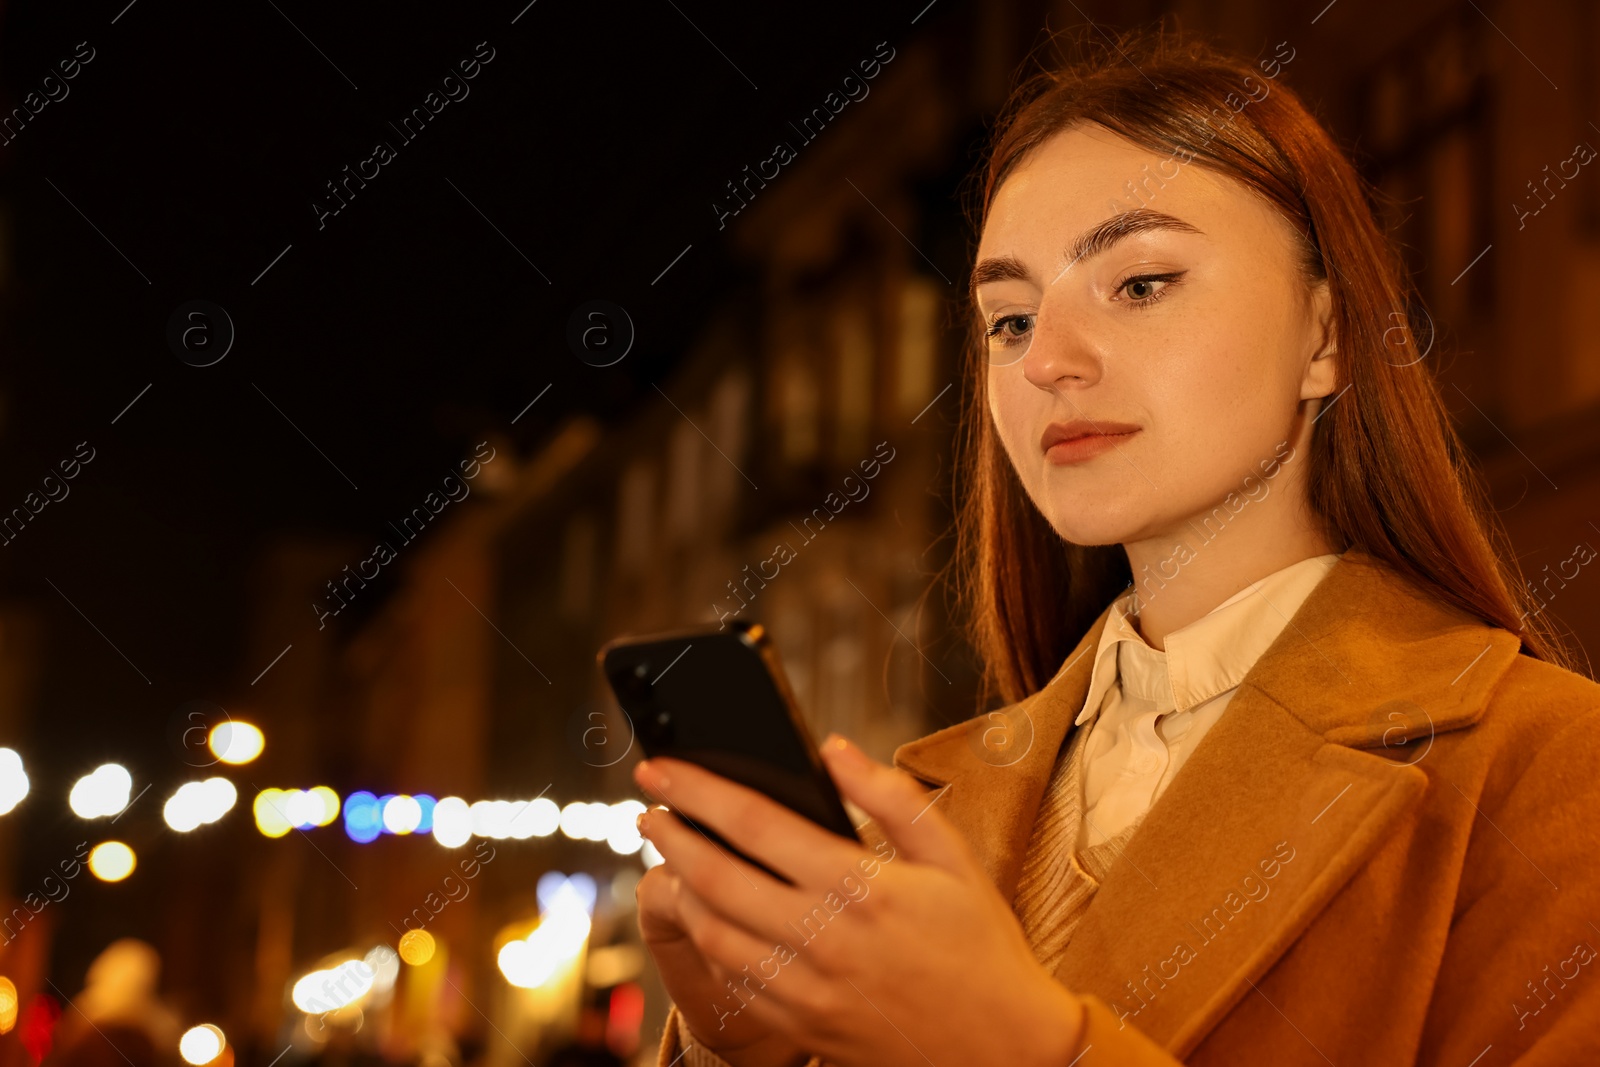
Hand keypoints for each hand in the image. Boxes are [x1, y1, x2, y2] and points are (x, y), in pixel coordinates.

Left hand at [634, 734, 1085, 1066]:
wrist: (1003, 1048)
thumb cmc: (980, 945)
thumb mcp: (952, 857)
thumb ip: (890, 797)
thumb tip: (832, 751)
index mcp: (860, 887)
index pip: (754, 824)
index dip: (698, 790)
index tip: (663, 768)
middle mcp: (823, 939)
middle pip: (715, 877)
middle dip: (668, 835)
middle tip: (645, 807)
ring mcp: (806, 989)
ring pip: (711, 932)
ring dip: (678, 888)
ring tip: (669, 857)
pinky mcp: (800, 1025)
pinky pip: (730, 979)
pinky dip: (706, 941)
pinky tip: (705, 916)